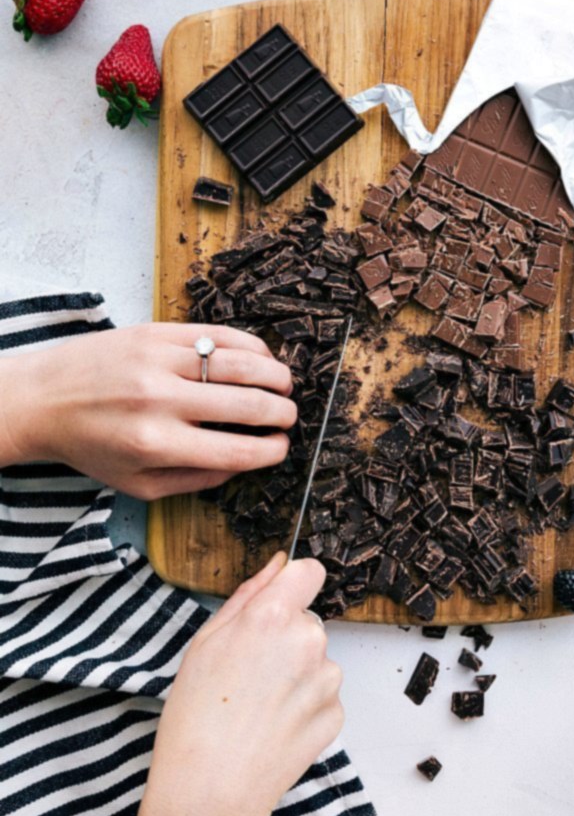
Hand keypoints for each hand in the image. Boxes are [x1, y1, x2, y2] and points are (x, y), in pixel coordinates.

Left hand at [0, 322, 296, 497]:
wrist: (43, 399)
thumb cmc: (92, 446)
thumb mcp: (139, 484)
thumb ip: (196, 479)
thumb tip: (245, 463)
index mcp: (157, 444)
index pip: (239, 450)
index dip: (272, 450)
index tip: (281, 447)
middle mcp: (161, 400)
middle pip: (249, 404)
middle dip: (282, 413)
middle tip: (289, 418)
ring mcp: (159, 360)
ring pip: (241, 363)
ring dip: (276, 376)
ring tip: (284, 387)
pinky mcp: (157, 332)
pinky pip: (219, 335)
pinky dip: (250, 347)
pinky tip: (261, 359)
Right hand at [119, 554, 342, 815]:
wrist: (209, 795)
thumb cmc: (194, 718)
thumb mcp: (205, 643)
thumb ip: (248, 595)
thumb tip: (277, 563)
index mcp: (272, 616)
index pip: (309, 572)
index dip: (294, 586)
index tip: (278, 606)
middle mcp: (308, 641)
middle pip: (307, 622)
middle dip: (285, 639)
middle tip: (248, 676)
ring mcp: (327, 680)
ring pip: (316, 662)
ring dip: (295, 676)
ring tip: (256, 709)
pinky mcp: (335, 715)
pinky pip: (322, 698)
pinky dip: (303, 709)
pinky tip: (271, 730)